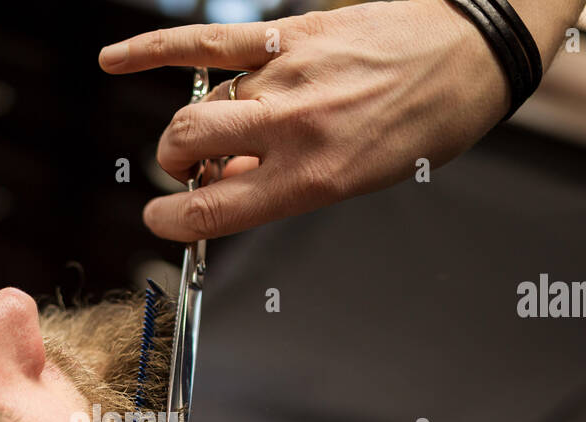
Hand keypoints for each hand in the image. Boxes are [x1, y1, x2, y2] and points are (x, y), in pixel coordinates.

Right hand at [98, 0, 509, 240]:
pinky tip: (114, 62)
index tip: (161, 222)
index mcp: (311, 176)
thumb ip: (281, 184)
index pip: (212, 209)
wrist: (471, 50)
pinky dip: (152, 52)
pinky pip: (203, 43)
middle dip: (176, 164)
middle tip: (194, 169)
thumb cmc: (423, 123)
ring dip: (198, 122)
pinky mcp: (286, 35)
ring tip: (223, 129)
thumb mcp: (356, 178)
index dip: (172, 222)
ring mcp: (285, 77)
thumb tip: (223, 185)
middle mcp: (292, 127)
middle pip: (188, 144)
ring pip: (204, 102)